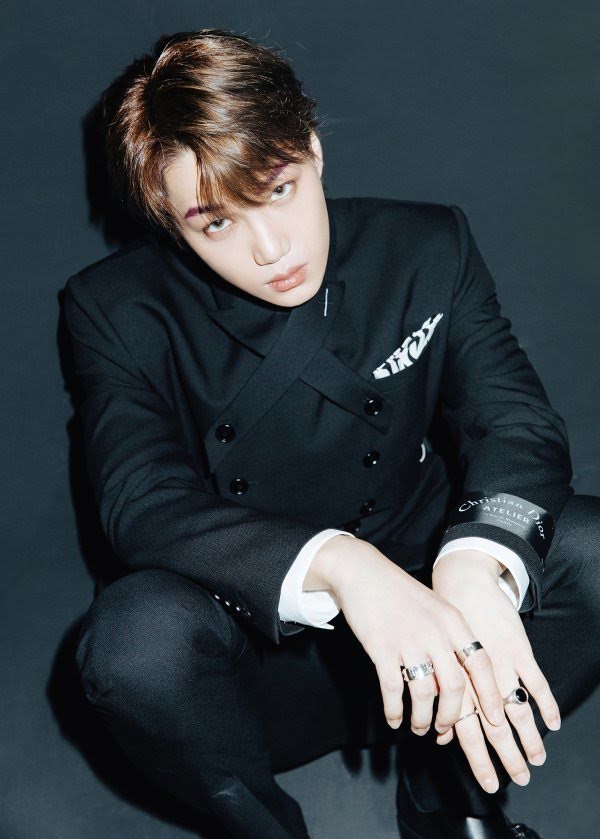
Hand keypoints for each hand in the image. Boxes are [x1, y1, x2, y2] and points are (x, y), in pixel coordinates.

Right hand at [309, 537, 506, 736]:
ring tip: (419, 727)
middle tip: (445, 730)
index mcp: (452, 621)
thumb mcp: (435, 609)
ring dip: (422, 719)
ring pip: (424, 694)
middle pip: (454, 686)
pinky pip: (392, 689)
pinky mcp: (381, 647)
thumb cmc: (401, 594)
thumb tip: (458, 682)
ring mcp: (407, 640)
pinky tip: (394, 719)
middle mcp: (434, 632)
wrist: (363, 572)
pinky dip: (394, 710)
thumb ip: (449, 639)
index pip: (481, 663)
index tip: (495, 718)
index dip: (490, 694)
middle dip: (452, 716)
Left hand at [432, 550, 561, 791]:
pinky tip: (553, 722)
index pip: (467, 732)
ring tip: (537, 759)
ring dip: (528, 737)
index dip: (479, 759)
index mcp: (456, 684)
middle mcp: (477, 679)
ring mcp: (500, 664)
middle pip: (495, 728)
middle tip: (520, 780)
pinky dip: (545, 703)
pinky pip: (535, 681)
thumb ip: (441, 701)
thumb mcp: (436, 662)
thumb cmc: (442, 625)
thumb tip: (440, 738)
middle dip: (507, 757)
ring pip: (517, 710)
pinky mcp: (517, 649)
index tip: (489, 784)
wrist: (458, 584)